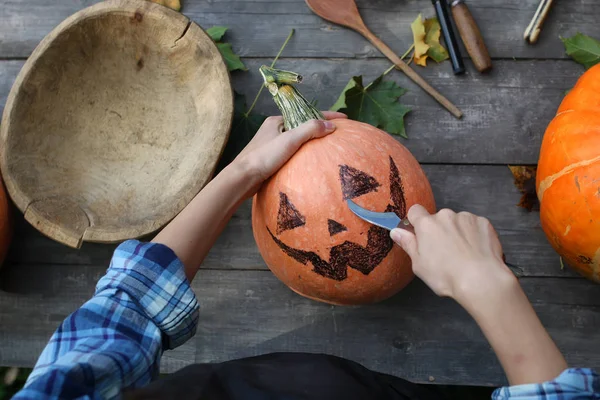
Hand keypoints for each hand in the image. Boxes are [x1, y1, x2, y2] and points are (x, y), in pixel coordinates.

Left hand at [233, 112, 346, 198]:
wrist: (242, 178)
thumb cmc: (264, 157)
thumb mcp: (290, 140)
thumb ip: (310, 130)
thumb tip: (330, 125)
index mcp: (276, 121)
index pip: (306, 114)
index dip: (327, 115)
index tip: (344, 118)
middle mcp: (273, 130)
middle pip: (301, 126)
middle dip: (319, 127)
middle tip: (337, 132)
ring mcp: (271, 145)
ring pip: (296, 140)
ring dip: (311, 141)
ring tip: (327, 145)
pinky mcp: (270, 160)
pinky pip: (291, 153)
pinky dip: (302, 154)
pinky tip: (310, 161)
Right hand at [390, 205, 512, 302]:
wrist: (481, 279)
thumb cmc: (445, 275)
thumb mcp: (419, 264)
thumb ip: (408, 244)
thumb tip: (395, 231)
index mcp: (427, 224)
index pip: (415, 211)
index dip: (416, 222)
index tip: (420, 235)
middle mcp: (446, 215)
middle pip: (438, 218)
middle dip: (439, 230)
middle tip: (444, 252)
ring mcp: (467, 217)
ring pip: (457, 221)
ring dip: (457, 232)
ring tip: (463, 253)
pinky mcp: (484, 223)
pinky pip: (474, 225)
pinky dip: (474, 235)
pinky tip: (476, 251)